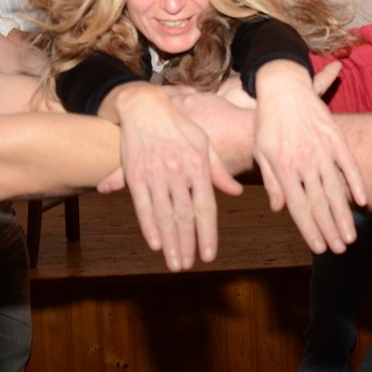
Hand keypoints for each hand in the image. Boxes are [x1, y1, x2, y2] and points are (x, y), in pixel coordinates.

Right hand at [95, 83, 240, 271]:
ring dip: (169, 242)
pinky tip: (154, 243)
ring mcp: (155, 173)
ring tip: (174, 262)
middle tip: (188, 266)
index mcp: (197, 165)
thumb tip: (236, 193)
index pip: (205, 207)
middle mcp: (177, 171)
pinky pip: (142, 205)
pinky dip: (148, 226)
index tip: (209, 255)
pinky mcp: (135, 174)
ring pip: (164, 215)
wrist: (143, 106)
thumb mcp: (203, 143)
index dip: (207, 233)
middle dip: (187, 244)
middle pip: (184, 216)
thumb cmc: (178, 126)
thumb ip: (218, 170)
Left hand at [251, 60, 365, 254]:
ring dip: (344, 214)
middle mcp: (303, 160)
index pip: (298, 206)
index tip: (319, 247)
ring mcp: (321, 149)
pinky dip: (355, 183)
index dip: (309, 229)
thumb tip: (278, 208)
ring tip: (350, 235)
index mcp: (283, 166)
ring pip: (335, 188)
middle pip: (319, 202)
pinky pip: (347, 164)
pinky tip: (362, 201)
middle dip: (330, 229)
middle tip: (340, 249)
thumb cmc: (267, 121)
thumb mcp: (261, 150)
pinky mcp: (334, 137)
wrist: (282, 86)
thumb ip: (271, 180)